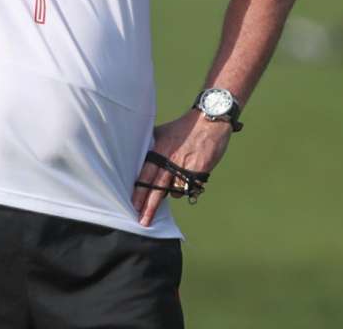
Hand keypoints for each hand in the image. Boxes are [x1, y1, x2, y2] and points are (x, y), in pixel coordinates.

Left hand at [132, 111, 232, 225]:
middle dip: (149, 206)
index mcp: (158, 150)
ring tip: (173, 186)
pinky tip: (188, 181)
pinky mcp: (200, 170)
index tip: (132, 206)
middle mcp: (170, 160)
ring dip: (171, 193)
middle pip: (156, 188)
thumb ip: (150, 146)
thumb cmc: (184, 127)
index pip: (145, 175)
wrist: (209, 120)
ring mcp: (185, 166)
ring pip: (174, 191)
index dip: (138, 192)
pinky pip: (189, 187)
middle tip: (143, 221)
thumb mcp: (161, 133)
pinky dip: (187, 188)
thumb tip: (138, 158)